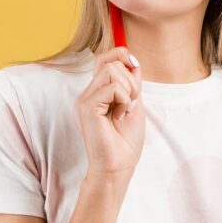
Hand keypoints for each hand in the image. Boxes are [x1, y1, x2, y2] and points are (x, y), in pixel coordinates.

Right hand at [76, 47, 144, 179]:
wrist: (118, 167)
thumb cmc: (125, 142)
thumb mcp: (134, 104)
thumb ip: (132, 83)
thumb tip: (132, 60)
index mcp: (99, 91)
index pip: (105, 58)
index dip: (122, 55)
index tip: (135, 70)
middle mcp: (89, 92)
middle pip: (111, 61)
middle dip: (131, 79)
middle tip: (131, 103)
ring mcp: (86, 99)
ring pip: (112, 70)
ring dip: (128, 89)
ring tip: (125, 110)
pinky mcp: (87, 106)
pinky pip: (113, 87)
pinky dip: (124, 100)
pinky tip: (120, 116)